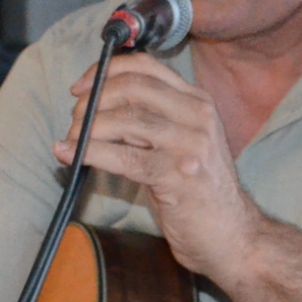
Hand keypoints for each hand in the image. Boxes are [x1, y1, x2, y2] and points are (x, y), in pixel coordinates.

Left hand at [55, 54, 260, 281]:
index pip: (146, 66)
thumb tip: (97, 107)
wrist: (233, 236)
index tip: (80, 87)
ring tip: (72, 140)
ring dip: (87, 128)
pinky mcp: (177, 175)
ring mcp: (190, 144)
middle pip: (132, 88)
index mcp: (199, 102)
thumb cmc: (201, 193)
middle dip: (93, 100)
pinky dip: (89, 152)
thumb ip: (153, 120)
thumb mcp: (184, 143)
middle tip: (74, 120)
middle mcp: (198, 116)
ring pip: (125, 119)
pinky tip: (69, 154)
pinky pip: (123, 157)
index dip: (105, 71)